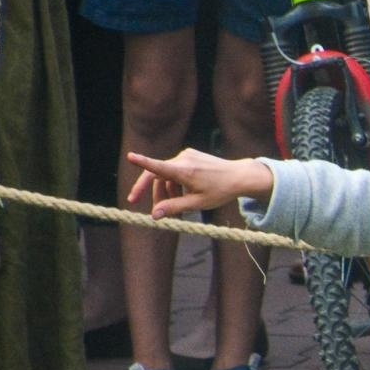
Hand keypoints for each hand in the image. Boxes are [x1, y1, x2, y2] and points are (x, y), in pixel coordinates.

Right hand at [125, 149, 274, 217]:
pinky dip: (175, 183)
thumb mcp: (198, 204)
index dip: (143, 162)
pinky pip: (175, 170)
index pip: (159, 167)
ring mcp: (186, 155)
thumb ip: (174, 208)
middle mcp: (183, 159)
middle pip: (157, 175)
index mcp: (185, 171)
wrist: (239, 176)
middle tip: (147, 208)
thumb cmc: (221, 191)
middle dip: (152, 193)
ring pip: (166, 174)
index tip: (130, 156)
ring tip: (176, 208)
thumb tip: (154, 215)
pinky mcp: (190, 155)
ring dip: (166, 191)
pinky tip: (184, 195)